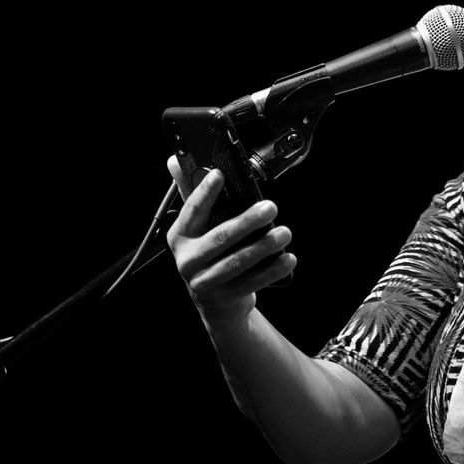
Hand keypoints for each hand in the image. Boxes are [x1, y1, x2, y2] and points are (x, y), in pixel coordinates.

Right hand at [165, 156, 295, 323]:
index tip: (219, 174)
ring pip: (238, 262)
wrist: (215, 302)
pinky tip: (288, 258)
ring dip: (264, 246)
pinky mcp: (223, 299)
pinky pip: (251, 282)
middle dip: (248, 221)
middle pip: (220, 237)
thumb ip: (191, 194)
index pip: (192, 211)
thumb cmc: (209, 254)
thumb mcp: (197, 226)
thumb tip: (175, 160)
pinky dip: (272, 270)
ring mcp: (204, 282)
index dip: (205, 192)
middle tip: (270, 207)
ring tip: (284, 233)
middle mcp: (187, 260)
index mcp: (180, 237)